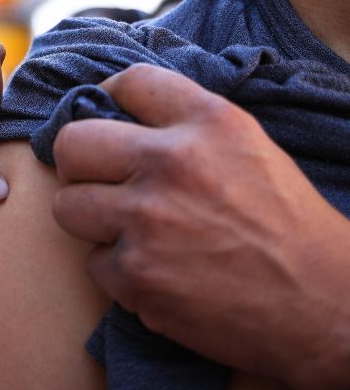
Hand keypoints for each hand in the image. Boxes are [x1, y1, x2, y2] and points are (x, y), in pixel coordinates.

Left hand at [51, 64, 349, 389]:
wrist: (324, 306)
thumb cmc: (290, 227)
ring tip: (125, 230)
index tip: (104, 112)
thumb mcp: (251, 148)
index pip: (130, 83)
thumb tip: (126, 118)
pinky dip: (117, 270)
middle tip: (95, 178)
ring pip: (66, 206)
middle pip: (72, 142)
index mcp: (209, 123)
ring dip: (90, 219)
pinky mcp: (136, 275)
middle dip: (76, 162)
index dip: (108, 95)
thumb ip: (190, 126)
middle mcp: (171, 164)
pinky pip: (92, 263)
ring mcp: (147, 221)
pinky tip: (153, 272)